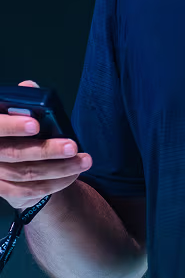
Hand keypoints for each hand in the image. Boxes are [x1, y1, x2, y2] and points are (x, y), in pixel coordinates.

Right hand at [0, 81, 91, 210]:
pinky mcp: (4, 190)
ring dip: (59, 169)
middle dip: (47, 150)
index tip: (35, 124)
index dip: (13, 126)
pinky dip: (54, 184)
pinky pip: (30, 191)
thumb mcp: (12, 112)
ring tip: (84, 160)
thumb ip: (20, 101)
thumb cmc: (12, 128)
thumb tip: (29, 86)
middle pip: (15, 153)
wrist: (4, 159)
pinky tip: (72, 174)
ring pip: (26, 174)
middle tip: (73, 146)